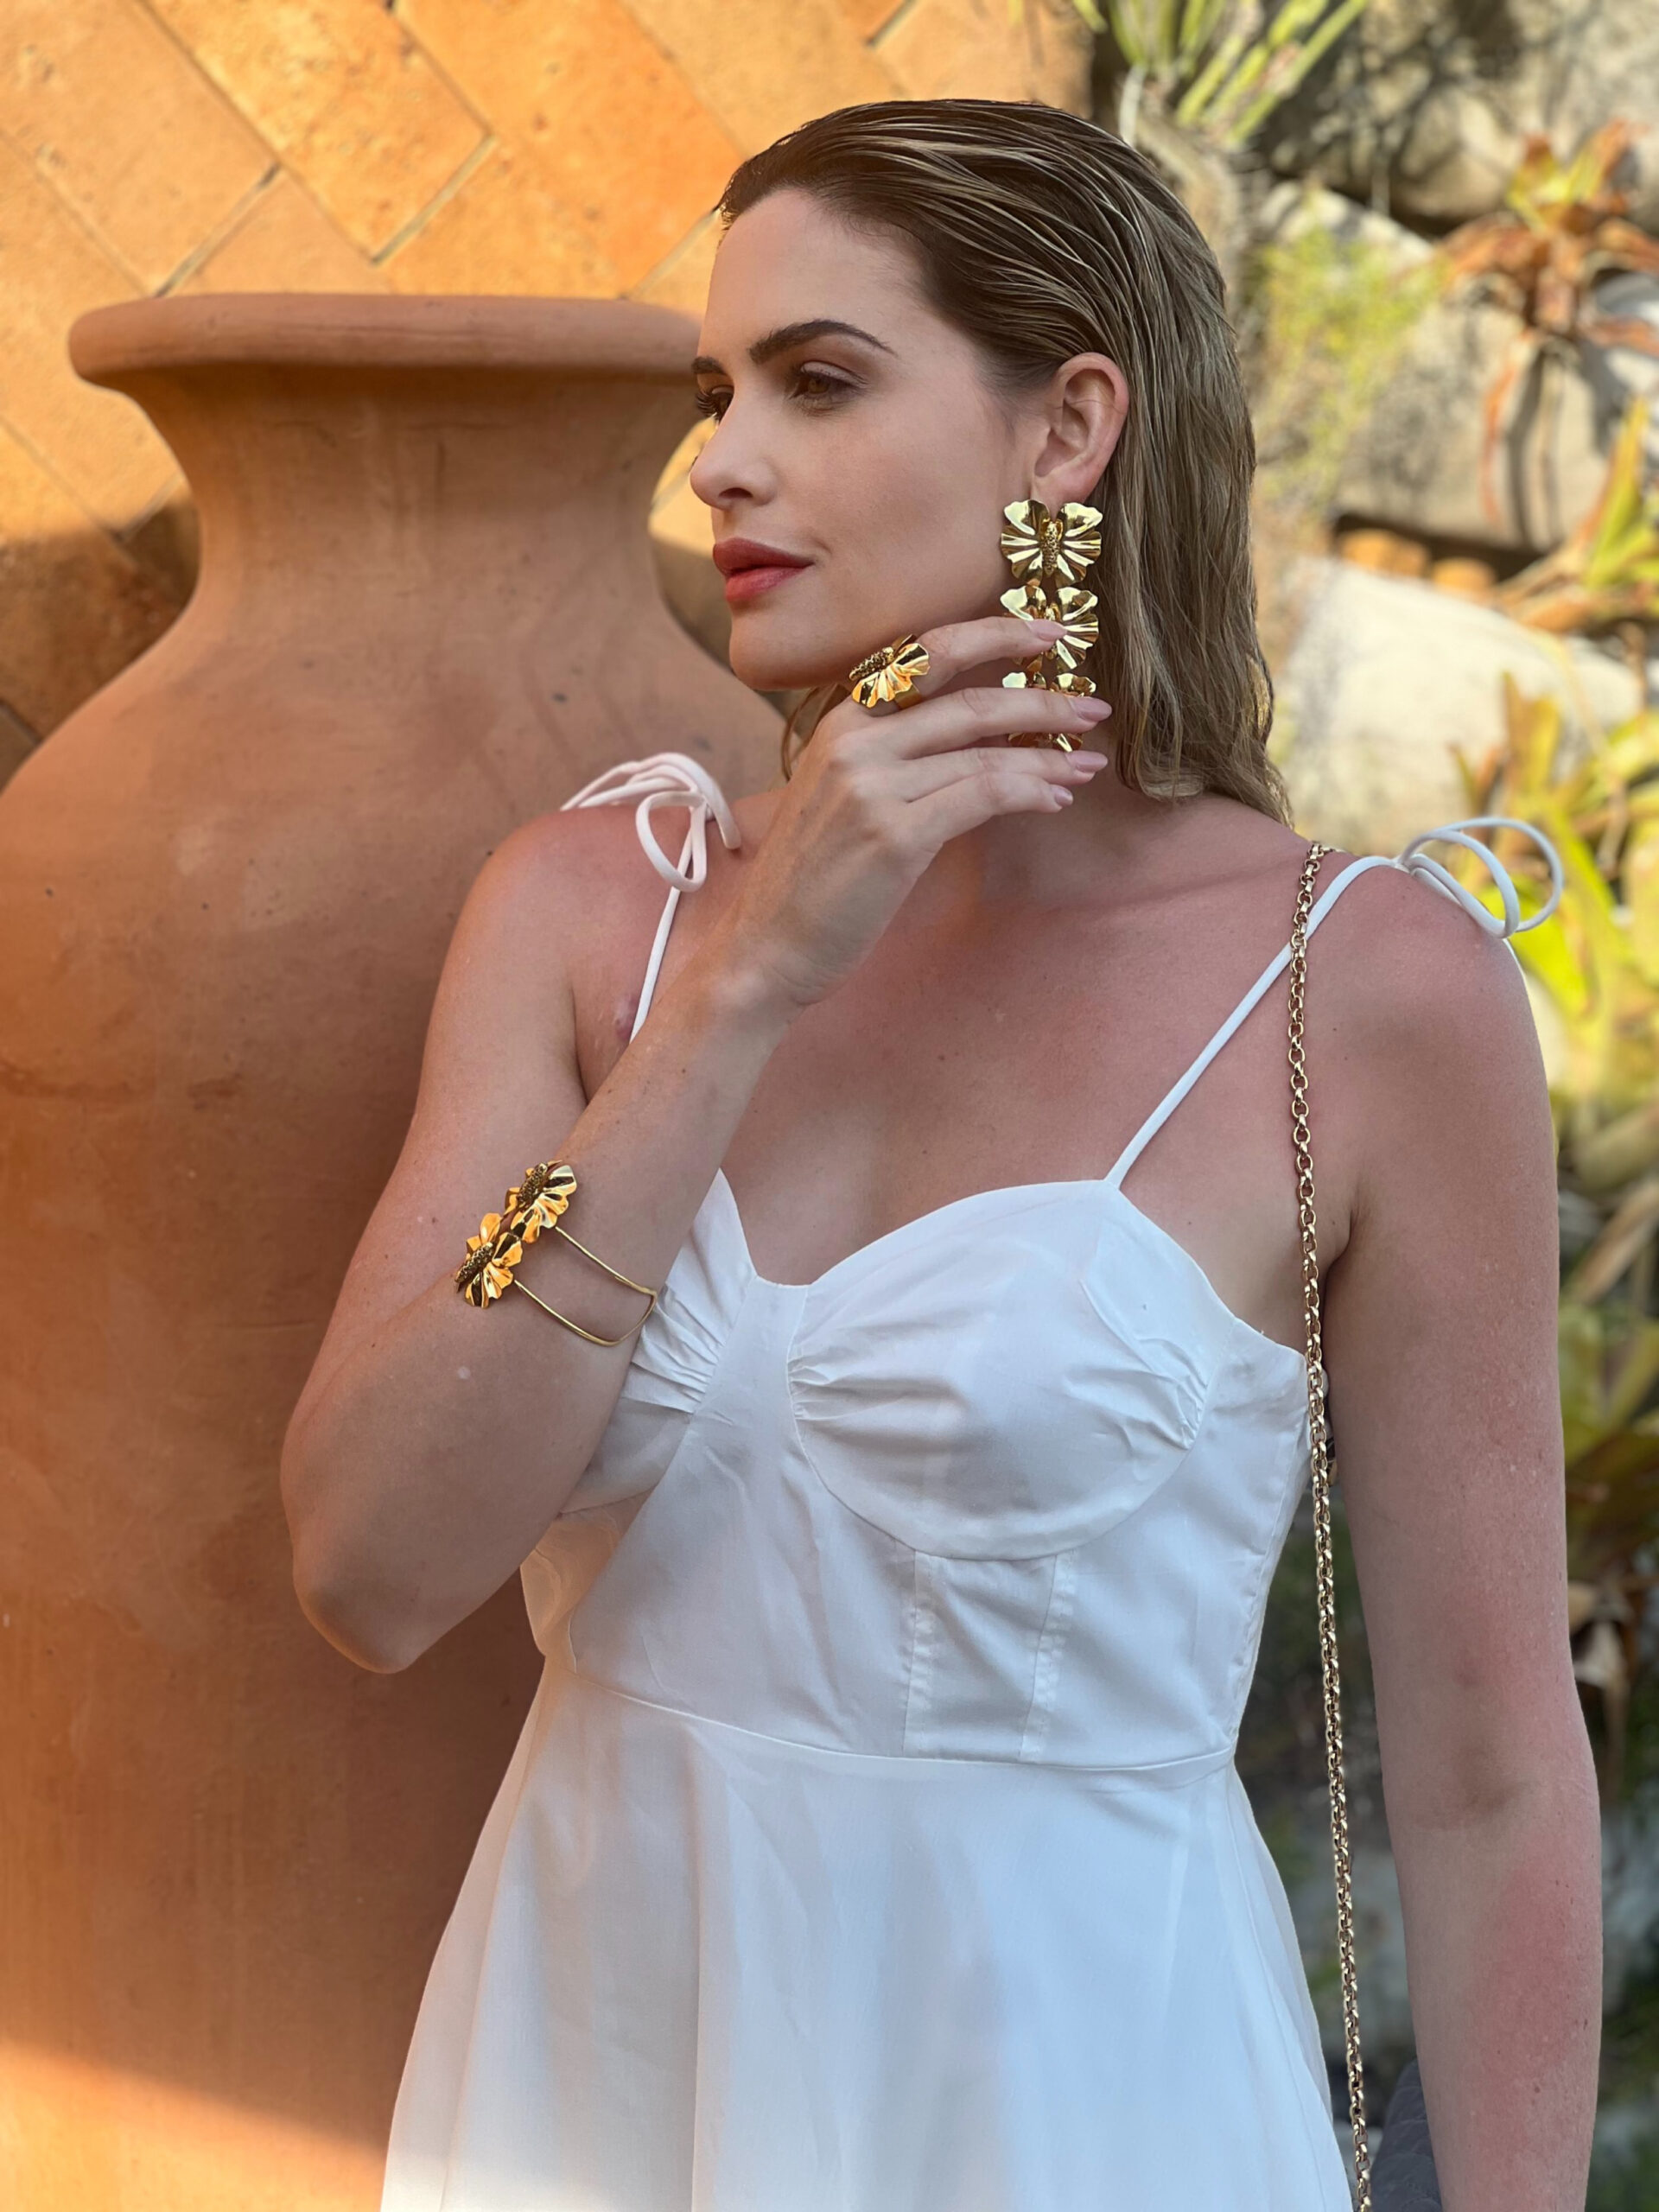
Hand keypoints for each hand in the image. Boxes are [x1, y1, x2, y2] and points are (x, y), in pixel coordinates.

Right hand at [705, 614, 1111, 1017]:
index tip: (1048, 634)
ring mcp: (871, 785)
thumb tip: (979, 743)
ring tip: (1088, 764)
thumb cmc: (810, 880)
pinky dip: (1029, 792)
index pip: (927, 653)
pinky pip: (983, 795)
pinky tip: (1055, 799)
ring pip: (985, 749)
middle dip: (1043, 700)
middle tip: (1093, 707)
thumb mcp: (839, 795)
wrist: (766, 946)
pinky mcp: (894, 834)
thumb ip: (893, 758)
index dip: (995, 635)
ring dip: (1049, 754)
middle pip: (969, 699)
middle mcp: (853, 740)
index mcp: (839, 719)